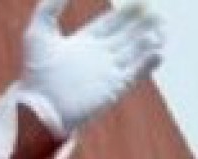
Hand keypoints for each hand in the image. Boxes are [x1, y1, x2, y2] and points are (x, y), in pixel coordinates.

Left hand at [14, 0, 164, 138]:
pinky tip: (159, 51)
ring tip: (161, 29)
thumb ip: (50, 7)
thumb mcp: (39, 32)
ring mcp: (107, 73)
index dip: (126, 12)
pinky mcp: (113, 90)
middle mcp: (98, 57)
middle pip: (127, 35)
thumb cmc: (35, 73)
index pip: (110, 23)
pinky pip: (136, 74)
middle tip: (157, 12)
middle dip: (143, 23)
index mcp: (83, 43)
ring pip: (135, 52)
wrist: (39, 110)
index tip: (142, 2)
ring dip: (149, 40)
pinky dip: (148, 63)